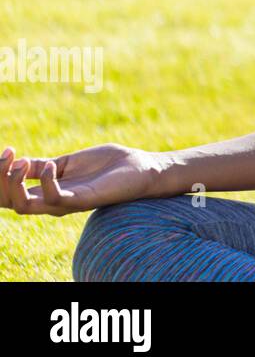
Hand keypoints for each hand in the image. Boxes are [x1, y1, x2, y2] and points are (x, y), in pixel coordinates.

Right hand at [0, 144, 167, 215]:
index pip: (9, 193)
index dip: (0, 175)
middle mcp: (51, 201)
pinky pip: (54, 199)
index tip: (6, 151)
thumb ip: (44, 166)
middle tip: (7, 157)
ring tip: (21, 163)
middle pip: (9, 201)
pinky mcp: (82, 200)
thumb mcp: (68, 162)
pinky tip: (52, 165)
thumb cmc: (107, 165)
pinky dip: (46, 182)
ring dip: (14, 184)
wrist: (139, 167)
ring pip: (24, 205)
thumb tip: (18, 162)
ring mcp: (66, 203)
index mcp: (46, 191)